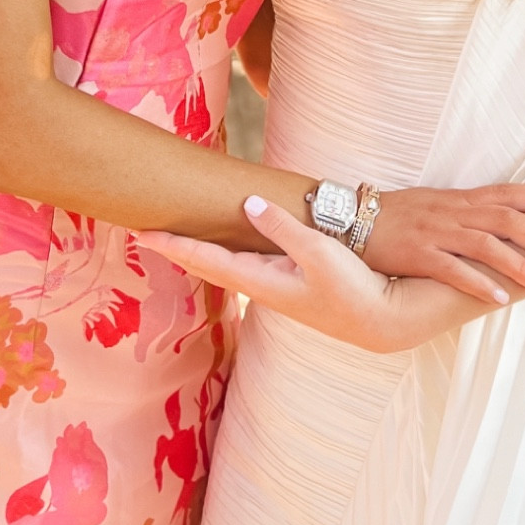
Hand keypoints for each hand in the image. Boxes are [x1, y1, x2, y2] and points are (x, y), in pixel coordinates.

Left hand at [137, 196, 431, 354]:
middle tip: (144, 231)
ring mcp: (274, 288)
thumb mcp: (318, 251)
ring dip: (196, 253)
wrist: (383, 321)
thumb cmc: (353, 287)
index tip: (142, 232)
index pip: (205, 259)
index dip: (173, 244)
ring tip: (173, 237)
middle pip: (206, 266)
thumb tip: (246, 203)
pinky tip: (223, 247)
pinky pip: (243, 266)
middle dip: (176, 249)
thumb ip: (281, 227)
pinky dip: (222, 255)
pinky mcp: (289, 284)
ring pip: (223, 267)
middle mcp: (261, 287)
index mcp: (260, 281)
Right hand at [368, 184, 524, 303]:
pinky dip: (478, 283)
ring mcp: (434, 233)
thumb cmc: (392, 216)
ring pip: (486, 245)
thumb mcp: (432, 205)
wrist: (348, 220)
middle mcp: (450, 213)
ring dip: (518, 265)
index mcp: (456, 200)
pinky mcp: (416, 254)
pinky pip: (452, 269)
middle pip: (505, 219)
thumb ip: (464, 212)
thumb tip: (498, 221)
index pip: (505, 193)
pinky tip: (499, 299)